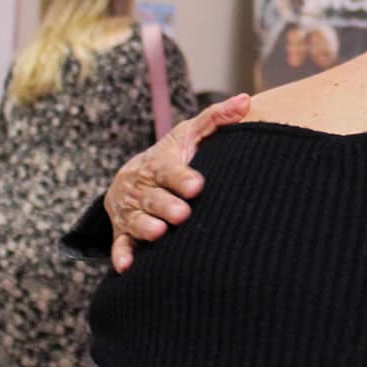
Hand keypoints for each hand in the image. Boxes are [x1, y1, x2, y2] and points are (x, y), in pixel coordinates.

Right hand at [106, 95, 250, 271]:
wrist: (134, 176)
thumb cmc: (172, 156)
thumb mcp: (189, 134)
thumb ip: (216, 119)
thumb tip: (246, 100)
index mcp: (159, 164)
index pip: (168, 169)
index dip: (181, 177)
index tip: (197, 185)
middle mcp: (142, 187)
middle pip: (152, 197)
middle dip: (165, 205)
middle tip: (182, 214)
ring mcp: (131, 210)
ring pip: (136, 220)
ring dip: (146, 227)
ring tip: (160, 233)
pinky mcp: (123, 232)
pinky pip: (121, 244)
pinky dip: (122, 254)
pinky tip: (127, 266)